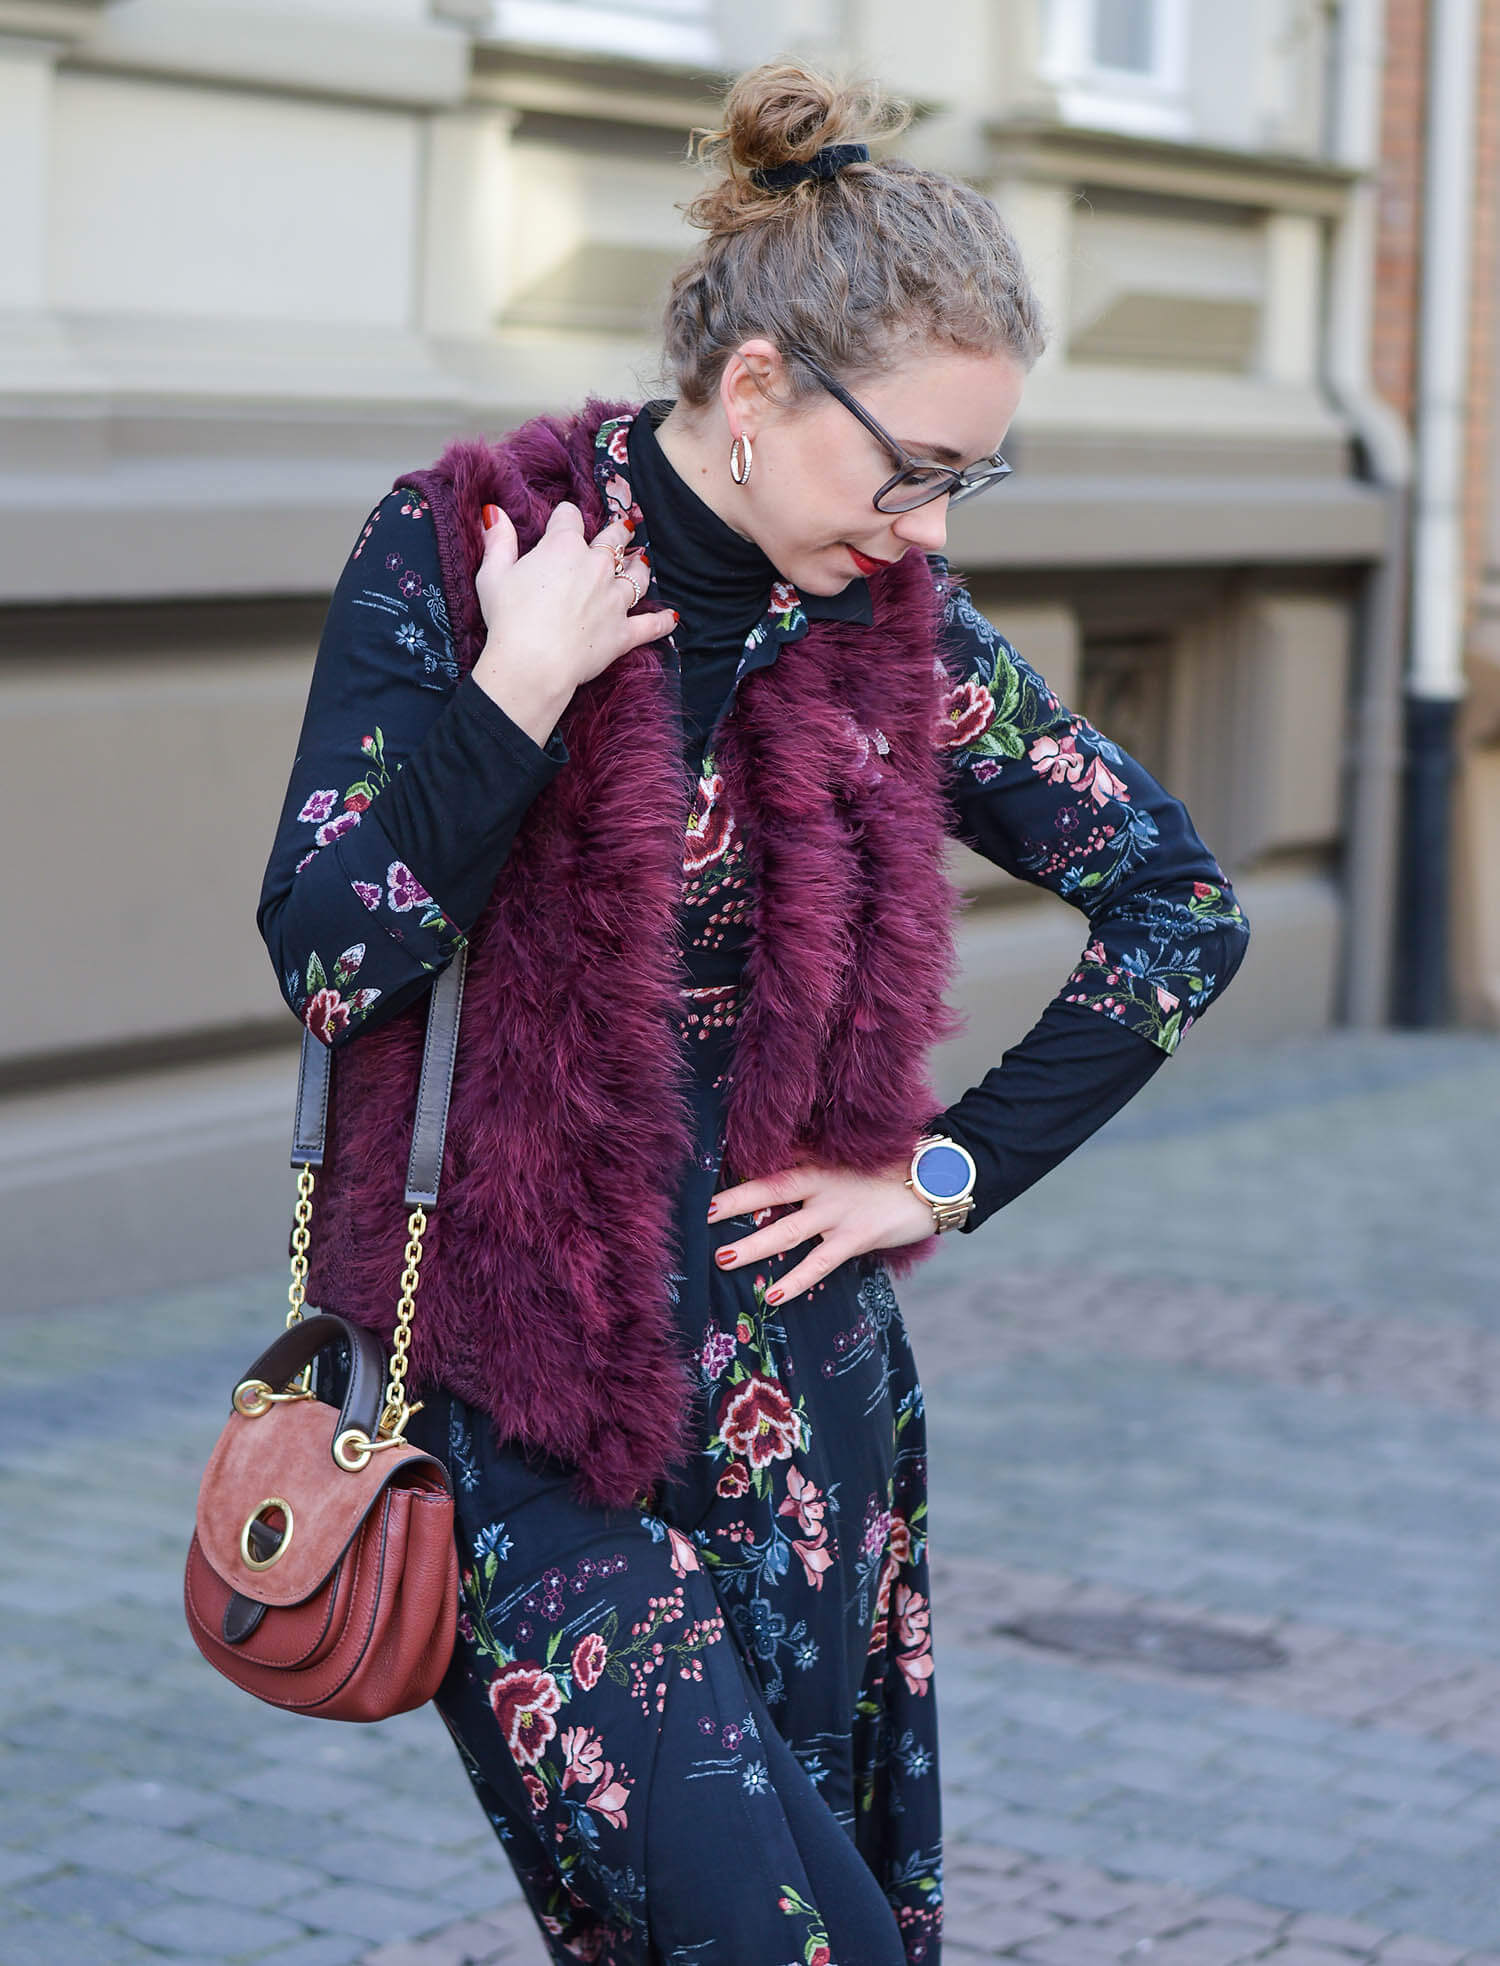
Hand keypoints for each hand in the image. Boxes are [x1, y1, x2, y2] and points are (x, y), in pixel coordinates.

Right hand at [471, 501, 675, 744]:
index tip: (563, 521)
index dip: (565, 517)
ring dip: (641, 567)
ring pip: (638, 575)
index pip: (569, 517)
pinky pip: (650, 625)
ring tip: (643, 562)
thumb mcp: (492, 575)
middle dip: (619, 531)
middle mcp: (595, 567)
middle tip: (624, 527)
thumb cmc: (508, 619)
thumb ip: (498, 541)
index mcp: (563, 548)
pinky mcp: (623, 632)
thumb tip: (493, 512)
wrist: (532, 664)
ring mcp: (614, 600)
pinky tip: (672, 619)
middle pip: (614, 540)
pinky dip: (662, 622)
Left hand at [706, 1160, 934, 1305]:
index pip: (773, 1164)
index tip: (708, 1181)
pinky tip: (773, 1296)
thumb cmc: (893, 1169)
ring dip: (752, 1247)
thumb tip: (784, 1169)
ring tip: (721, 1261)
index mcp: (820, 1161)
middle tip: (702, 1215)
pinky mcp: (856, 1237)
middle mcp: (823, 1183)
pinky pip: (819, 1262)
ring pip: (786, 1231)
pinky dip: (796, 1279)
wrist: (938, 1179)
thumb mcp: (853, 1159)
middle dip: (735, 1203)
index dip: (741, 1172)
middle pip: (770, 1191)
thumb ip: (819, 1163)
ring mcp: (838, 1211)